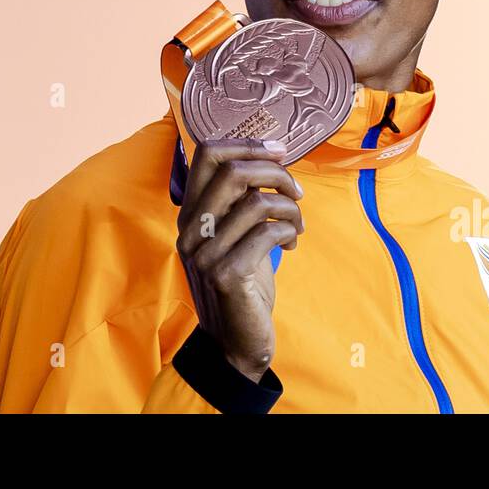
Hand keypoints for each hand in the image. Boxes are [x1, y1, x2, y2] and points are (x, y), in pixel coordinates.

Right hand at [175, 138, 304, 382]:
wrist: (234, 343)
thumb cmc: (243, 283)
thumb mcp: (234, 236)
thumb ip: (241, 201)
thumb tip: (272, 160)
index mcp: (190, 213)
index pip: (205, 154)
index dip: (247, 144)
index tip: (279, 151)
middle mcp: (190, 229)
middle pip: (232, 170)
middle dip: (276, 173)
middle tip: (297, 192)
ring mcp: (205, 253)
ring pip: (256, 202)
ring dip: (290, 208)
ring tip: (298, 225)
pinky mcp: (226, 275)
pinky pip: (267, 233)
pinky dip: (289, 232)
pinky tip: (292, 244)